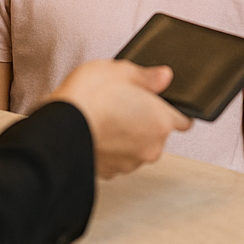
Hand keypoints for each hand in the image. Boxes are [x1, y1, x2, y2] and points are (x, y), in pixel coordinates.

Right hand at [47, 60, 191, 178]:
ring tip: (106, 117)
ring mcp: (130, 163)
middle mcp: (151, 147)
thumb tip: (164, 77)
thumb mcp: (122, 71)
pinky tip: (97, 132)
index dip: (172, 110)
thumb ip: (148, 76)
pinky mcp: (110, 172)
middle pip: (158, 133)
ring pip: (137, 147)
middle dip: (145, 121)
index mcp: (161, 121)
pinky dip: (111, 148)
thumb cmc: (89, 96)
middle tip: (124, 103)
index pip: (184, 120)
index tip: (160, 104)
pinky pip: (117, 158)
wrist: (58, 126)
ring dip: (127, 136)